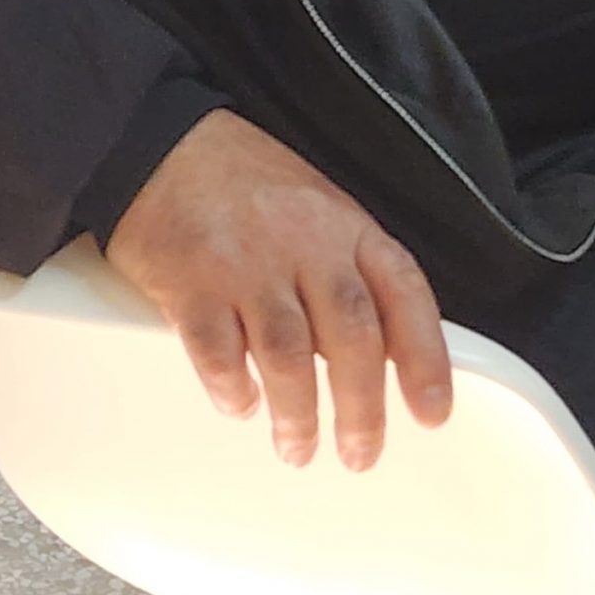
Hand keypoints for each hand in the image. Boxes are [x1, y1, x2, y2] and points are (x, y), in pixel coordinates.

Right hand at [104, 108, 451, 468]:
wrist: (161, 140)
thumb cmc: (243, 181)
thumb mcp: (317, 207)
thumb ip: (348, 271)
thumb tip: (378, 355)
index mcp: (344, 225)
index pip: (402, 293)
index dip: (425, 358)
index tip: (433, 413)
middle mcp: (303, 242)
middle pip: (351, 335)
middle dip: (361, 407)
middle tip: (360, 454)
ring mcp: (245, 262)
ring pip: (290, 355)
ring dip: (298, 415)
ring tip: (298, 446)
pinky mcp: (189, 282)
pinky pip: (218, 352)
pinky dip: (233, 390)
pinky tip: (240, 402)